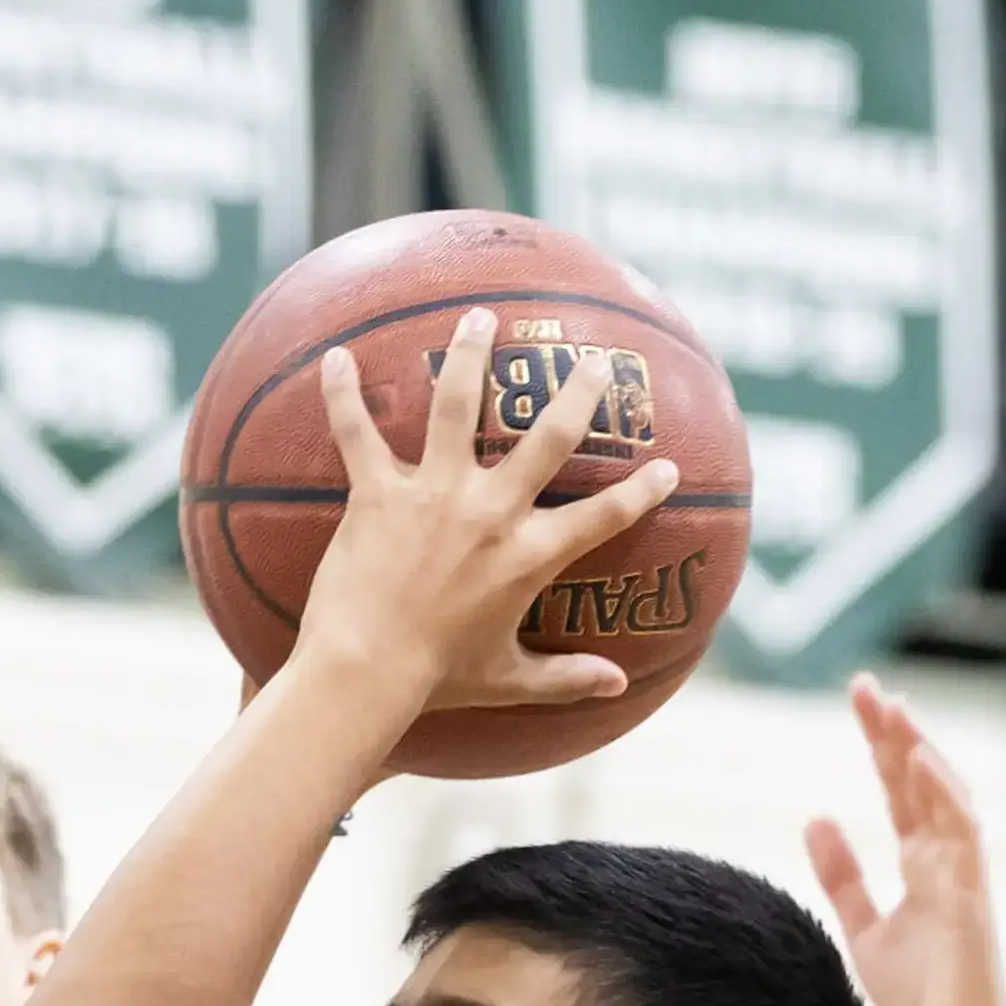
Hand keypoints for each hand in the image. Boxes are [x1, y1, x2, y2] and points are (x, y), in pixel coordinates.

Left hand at [299, 306, 678, 712]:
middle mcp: (489, 512)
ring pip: (457, 405)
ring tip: (478, 317)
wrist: (368, 671)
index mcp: (529, 556)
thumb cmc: (438, 679)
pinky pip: (357, 432)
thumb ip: (566, 679)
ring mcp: (433, 494)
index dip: (641, 492)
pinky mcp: (377, 493)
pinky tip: (339, 357)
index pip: (602, 518)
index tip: (667, 467)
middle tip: (592, 359)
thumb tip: (619, 688)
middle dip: (576, 393)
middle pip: (547, 438)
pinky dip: (344, 394)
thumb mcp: (509, 680)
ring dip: (469, 355)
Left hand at [807, 674, 1005, 1005]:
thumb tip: (814, 818)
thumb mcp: (863, 929)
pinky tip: (919, 763)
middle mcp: (944, 858)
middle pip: (919, 780)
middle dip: (894, 732)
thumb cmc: (923, 995)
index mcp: (920, 862)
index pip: (898, 789)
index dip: (879, 743)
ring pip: (945, 796)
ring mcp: (962, 873)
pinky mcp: (972, 897)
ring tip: (894, 708)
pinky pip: (962, 835)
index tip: (858, 699)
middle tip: (865, 685)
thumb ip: (842, 876)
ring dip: (921, 750)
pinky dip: (942, 796)